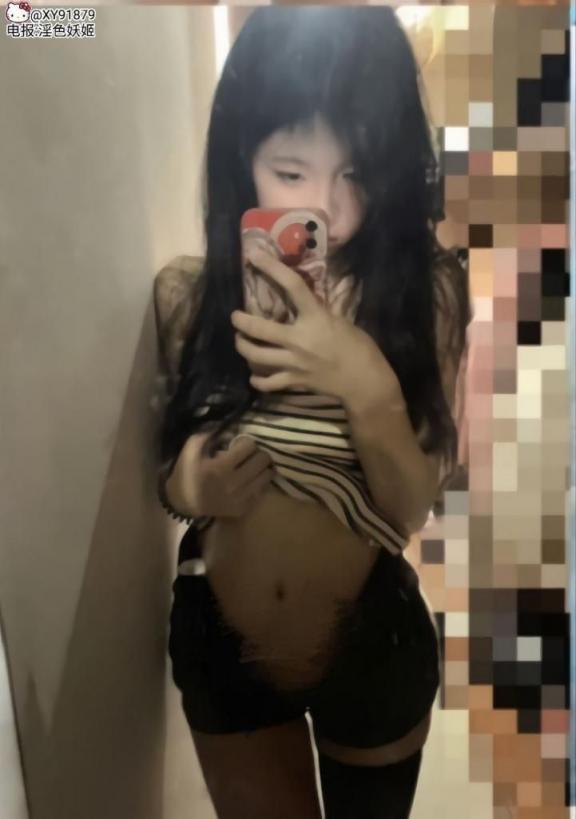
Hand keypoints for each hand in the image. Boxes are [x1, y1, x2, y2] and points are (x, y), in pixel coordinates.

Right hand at [167, 431, 274, 518]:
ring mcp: (241, 497)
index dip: (246, 442)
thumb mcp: (190, 449)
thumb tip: (229, 431)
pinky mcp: (244, 508)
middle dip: (258, 453)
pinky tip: (252, 480)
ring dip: (263, 468)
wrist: (184, 502)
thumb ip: (207, 435)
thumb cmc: (187, 473)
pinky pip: (263, 491)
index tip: (241, 445)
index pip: (249, 446)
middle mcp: (234, 483)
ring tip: (255, 466)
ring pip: (267, 475)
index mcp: (221, 467)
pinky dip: (260, 483)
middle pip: (262, 460)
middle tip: (251, 454)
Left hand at [231, 246, 399, 402]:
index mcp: (316, 318)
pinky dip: (258, 380)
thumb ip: (319, 313)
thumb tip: (302, 303)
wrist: (365, 382)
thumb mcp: (341, 321)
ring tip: (240, 341)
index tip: (253, 255)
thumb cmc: (360, 348)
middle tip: (235, 317)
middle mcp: (299, 340)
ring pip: (256, 356)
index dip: (271, 268)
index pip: (292, 286)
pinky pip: (268, 383)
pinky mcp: (295, 381)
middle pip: (259, 329)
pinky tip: (254, 377)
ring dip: (243, 347)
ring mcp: (294, 363)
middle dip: (240, 321)